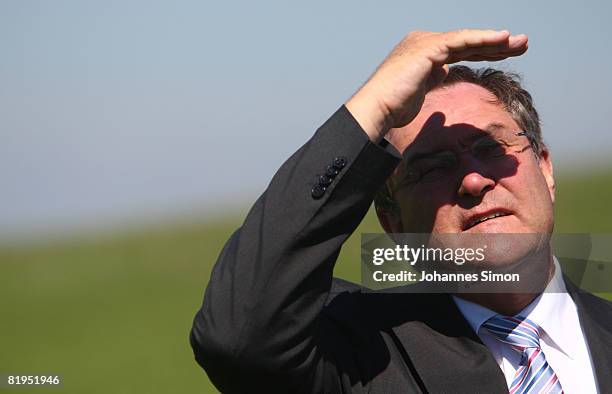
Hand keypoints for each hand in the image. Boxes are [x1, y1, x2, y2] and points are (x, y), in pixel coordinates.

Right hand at [345, 29, 528, 141]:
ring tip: (520, 42)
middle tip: (521, 45)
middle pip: (466, 42)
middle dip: (495, 44)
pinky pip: (461, 41)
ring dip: (496, 41)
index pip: (459, 48)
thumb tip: (444, 71)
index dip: (483, 50)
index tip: (505, 55)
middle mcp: (423, 41)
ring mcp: (424, 42)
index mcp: (422, 51)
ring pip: (467, 39)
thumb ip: (432, 77)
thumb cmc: (393, 107)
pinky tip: (503, 38)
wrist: (376, 109)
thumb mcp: (418, 89)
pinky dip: (483, 39)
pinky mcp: (428, 48)